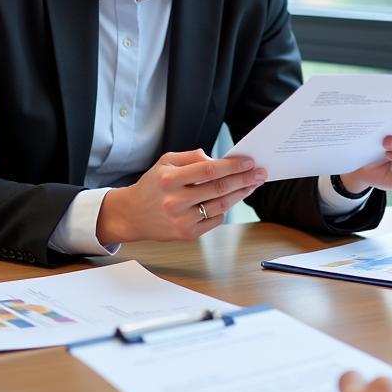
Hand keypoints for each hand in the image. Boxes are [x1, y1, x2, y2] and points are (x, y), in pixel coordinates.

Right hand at [96, 149, 266, 244]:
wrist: (132, 215)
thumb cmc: (152, 185)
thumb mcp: (165, 162)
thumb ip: (191, 157)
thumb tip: (216, 159)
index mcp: (169, 179)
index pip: (207, 170)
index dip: (231, 166)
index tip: (249, 161)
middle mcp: (174, 201)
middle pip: (218, 189)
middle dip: (243, 179)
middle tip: (260, 173)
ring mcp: (181, 220)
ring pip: (220, 205)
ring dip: (241, 194)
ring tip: (252, 184)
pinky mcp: (186, 234)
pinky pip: (215, 220)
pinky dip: (225, 209)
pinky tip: (231, 200)